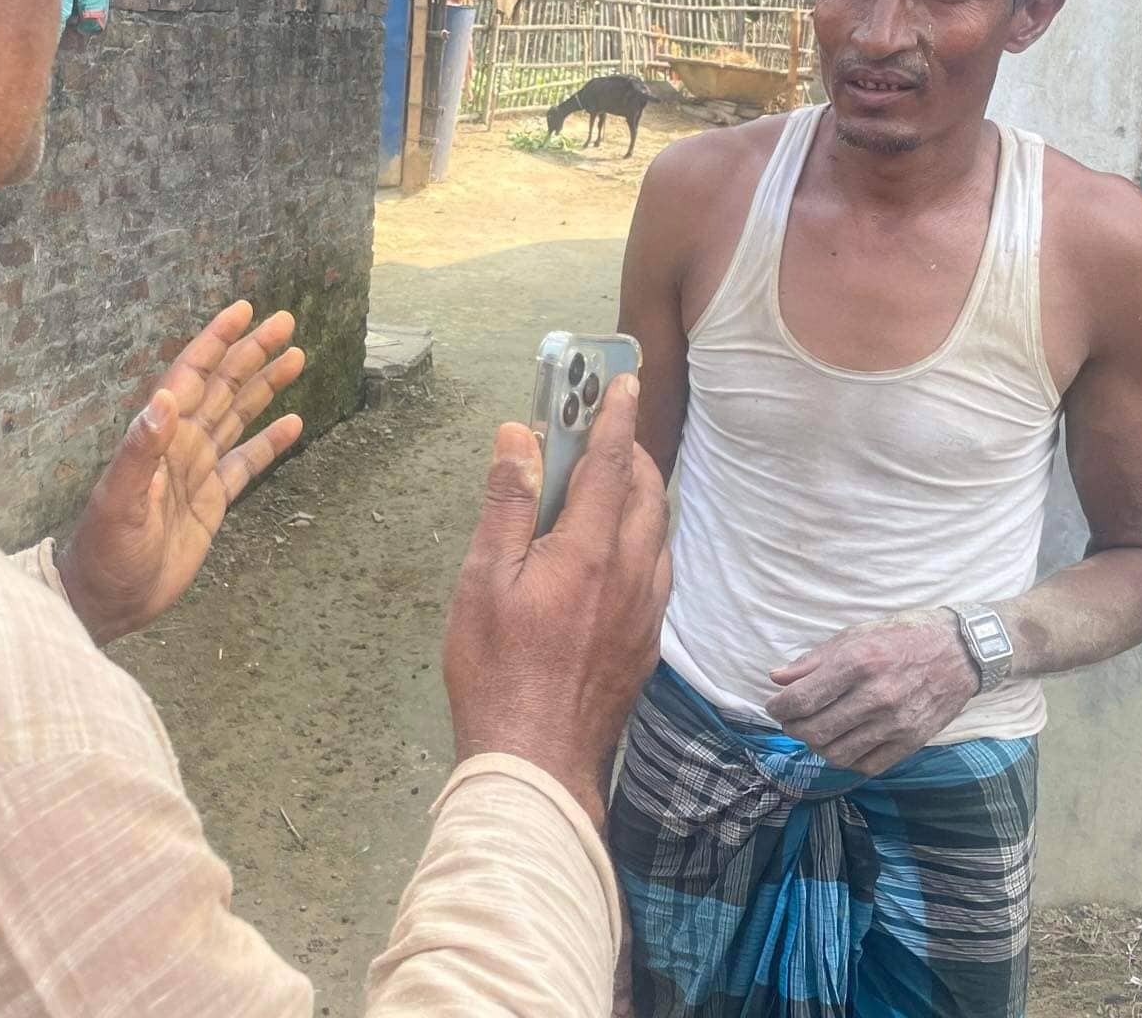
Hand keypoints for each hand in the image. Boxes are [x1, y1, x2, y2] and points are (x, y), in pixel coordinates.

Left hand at [58, 302, 303, 643]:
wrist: (108, 599)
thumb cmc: (105, 550)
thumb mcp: (119, 501)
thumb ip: (140, 450)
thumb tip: (165, 398)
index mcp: (160, 437)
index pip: (192, 376)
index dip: (216, 342)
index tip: (244, 310)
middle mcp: (181, 445)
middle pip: (223, 387)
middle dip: (252, 353)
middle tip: (286, 322)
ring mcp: (198, 472)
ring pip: (238, 416)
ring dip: (265, 386)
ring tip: (296, 357)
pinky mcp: (212, 501)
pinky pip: (246, 463)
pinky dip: (269, 442)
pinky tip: (293, 423)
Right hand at [443, 375, 671, 825]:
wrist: (538, 763)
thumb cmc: (495, 670)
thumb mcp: (483, 580)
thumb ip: (507, 504)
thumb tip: (519, 437)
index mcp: (589, 551)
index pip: (610, 463)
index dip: (615, 416)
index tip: (623, 378)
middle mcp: (632, 573)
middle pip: (647, 492)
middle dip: (631, 452)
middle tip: (605, 431)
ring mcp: (646, 611)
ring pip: (657, 532)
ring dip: (640, 495)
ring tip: (608, 483)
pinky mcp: (648, 642)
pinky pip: (657, 570)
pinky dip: (642, 538)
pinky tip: (614, 552)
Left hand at [766, 610, 978, 775]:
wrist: (959, 651)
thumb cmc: (900, 637)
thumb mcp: (853, 636)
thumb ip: (812, 661)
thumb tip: (776, 679)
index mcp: (857, 663)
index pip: (802, 700)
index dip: (779, 708)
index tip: (774, 706)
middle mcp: (876, 696)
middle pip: (815, 731)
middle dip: (793, 728)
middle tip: (791, 720)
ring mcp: (896, 723)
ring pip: (837, 753)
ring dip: (816, 746)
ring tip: (815, 732)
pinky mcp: (912, 742)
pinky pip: (867, 765)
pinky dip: (847, 759)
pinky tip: (843, 743)